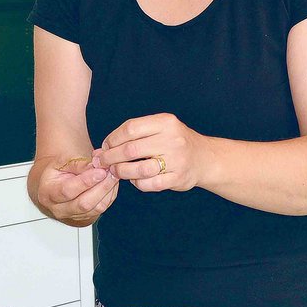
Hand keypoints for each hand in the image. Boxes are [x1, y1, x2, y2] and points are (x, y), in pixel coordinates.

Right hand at [35, 156, 118, 226]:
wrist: (56, 182)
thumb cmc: (58, 171)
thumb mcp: (62, 161)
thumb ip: (79, 163)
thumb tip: (96, 164)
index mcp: (48, 193)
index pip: (68, 191)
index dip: (86, 182)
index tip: (100, 171)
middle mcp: (59, 208)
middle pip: (83, 204)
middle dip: (101, 187)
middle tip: (111, 172)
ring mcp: (72, 215)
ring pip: (95, 208)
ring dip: (108, 191)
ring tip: (113, 175)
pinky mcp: (86, 217)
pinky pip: (101, 208)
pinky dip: (110, 195)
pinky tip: (112, 182)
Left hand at [96, 113, 210, 192]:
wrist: (205, 158)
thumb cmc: (174, 141)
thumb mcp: (160, 128)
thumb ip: (134, 134)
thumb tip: (102, 148)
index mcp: (165, 122)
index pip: (130, 128)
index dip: (112, 139)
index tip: (105, 146)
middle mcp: (172, 139)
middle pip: (131, 149)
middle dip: (111, 157)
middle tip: (102, 162)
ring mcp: (177, 160)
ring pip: (139, 169)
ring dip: (121, 171)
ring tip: (115, 171)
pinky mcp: (178, 178)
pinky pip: (149, 184)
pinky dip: (137, 183)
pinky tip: (134, 180)